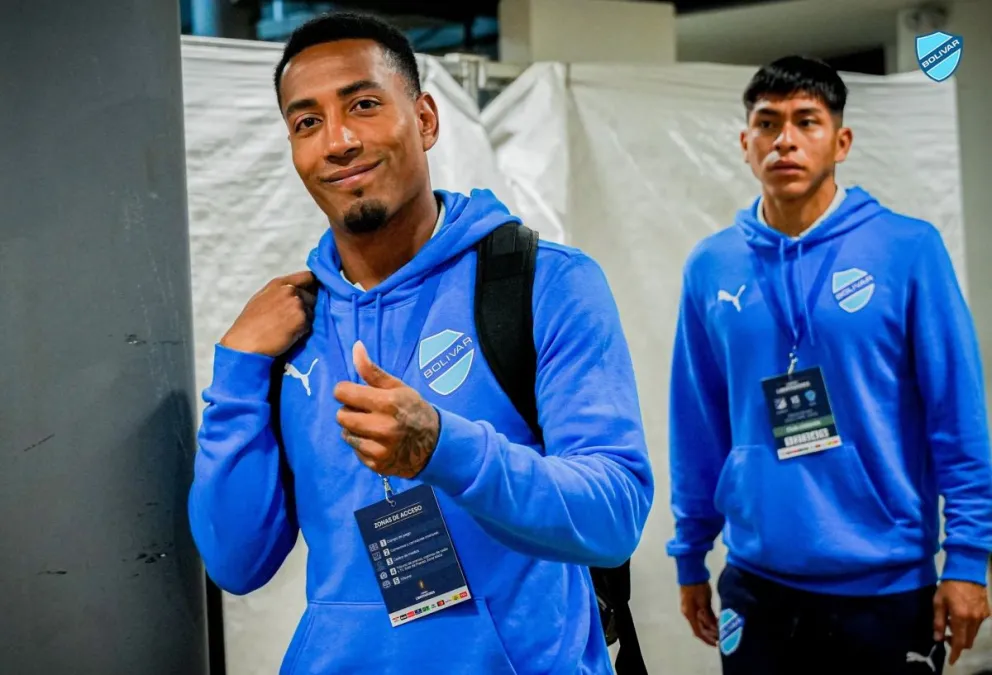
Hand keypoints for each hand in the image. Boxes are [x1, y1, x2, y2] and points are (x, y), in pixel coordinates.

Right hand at [220, 271, 316, 356]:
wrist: (246, 343)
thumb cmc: (250, 324)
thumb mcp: (262, 298)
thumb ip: (280, 292)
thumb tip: (295, 291)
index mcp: (279, 283)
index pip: (308, 276)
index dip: (312, 286)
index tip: (312, 294)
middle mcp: (290, 290)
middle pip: (312, 296)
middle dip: (307, 306)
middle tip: (292, 319)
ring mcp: (297, 304)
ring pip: (312, 311)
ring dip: (306, 319)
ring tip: (288, 328)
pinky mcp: (302, 319)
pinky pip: (310, 325)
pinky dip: (303, 331)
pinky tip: (289, 335)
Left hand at [334, 341, 439, 477]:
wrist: (435, 445)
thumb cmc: (414, 410)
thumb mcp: (397, 387)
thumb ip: (372, 371)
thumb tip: (356, 347)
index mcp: (387, 403)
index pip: (342, 392)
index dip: (346, 390)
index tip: (354, 393)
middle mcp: (382, 427)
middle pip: (340, 415)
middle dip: (349, 410)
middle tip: (366, 411)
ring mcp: (379, 449)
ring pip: (346, 433)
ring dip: (354, 429)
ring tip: (373, 426)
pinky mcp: (376, 464)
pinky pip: (355, 449)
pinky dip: (362, 444)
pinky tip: (378, 441)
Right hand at [680, 582, 718, 646]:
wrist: (691, 572)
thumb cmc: (697, 587)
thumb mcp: (703, 601)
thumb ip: (707, 615)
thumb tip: (713, 627)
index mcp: (689, 614)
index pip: (698, 632)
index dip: (707, 640)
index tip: (716, 645)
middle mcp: (689, 613)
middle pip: (700, 628)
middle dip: (710, 635)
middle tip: (722, 638)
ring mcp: (692, 608)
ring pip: (702, 622)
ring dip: (711, 628)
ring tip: (722, 630)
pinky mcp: (696, 603)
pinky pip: (703, 615)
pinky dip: (710, 620)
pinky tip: (718, 621)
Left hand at [933, 579, 990, 664]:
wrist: (967, 572)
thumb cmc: (948, 586)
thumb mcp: (938, 602)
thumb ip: (938, 621)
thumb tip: (937, 638)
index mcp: (960, 617)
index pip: (958, 642)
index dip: (954, 653)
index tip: (951, 660)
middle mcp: (974, 619)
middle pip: (967, 641)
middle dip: (957, 643)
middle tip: (945, 636)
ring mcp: (982, 616)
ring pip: (973, 634)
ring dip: (963, 635)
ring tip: (952, 623)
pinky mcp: (987, 612)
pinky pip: (978, 626)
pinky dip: (969, 626)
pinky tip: (961, 617)